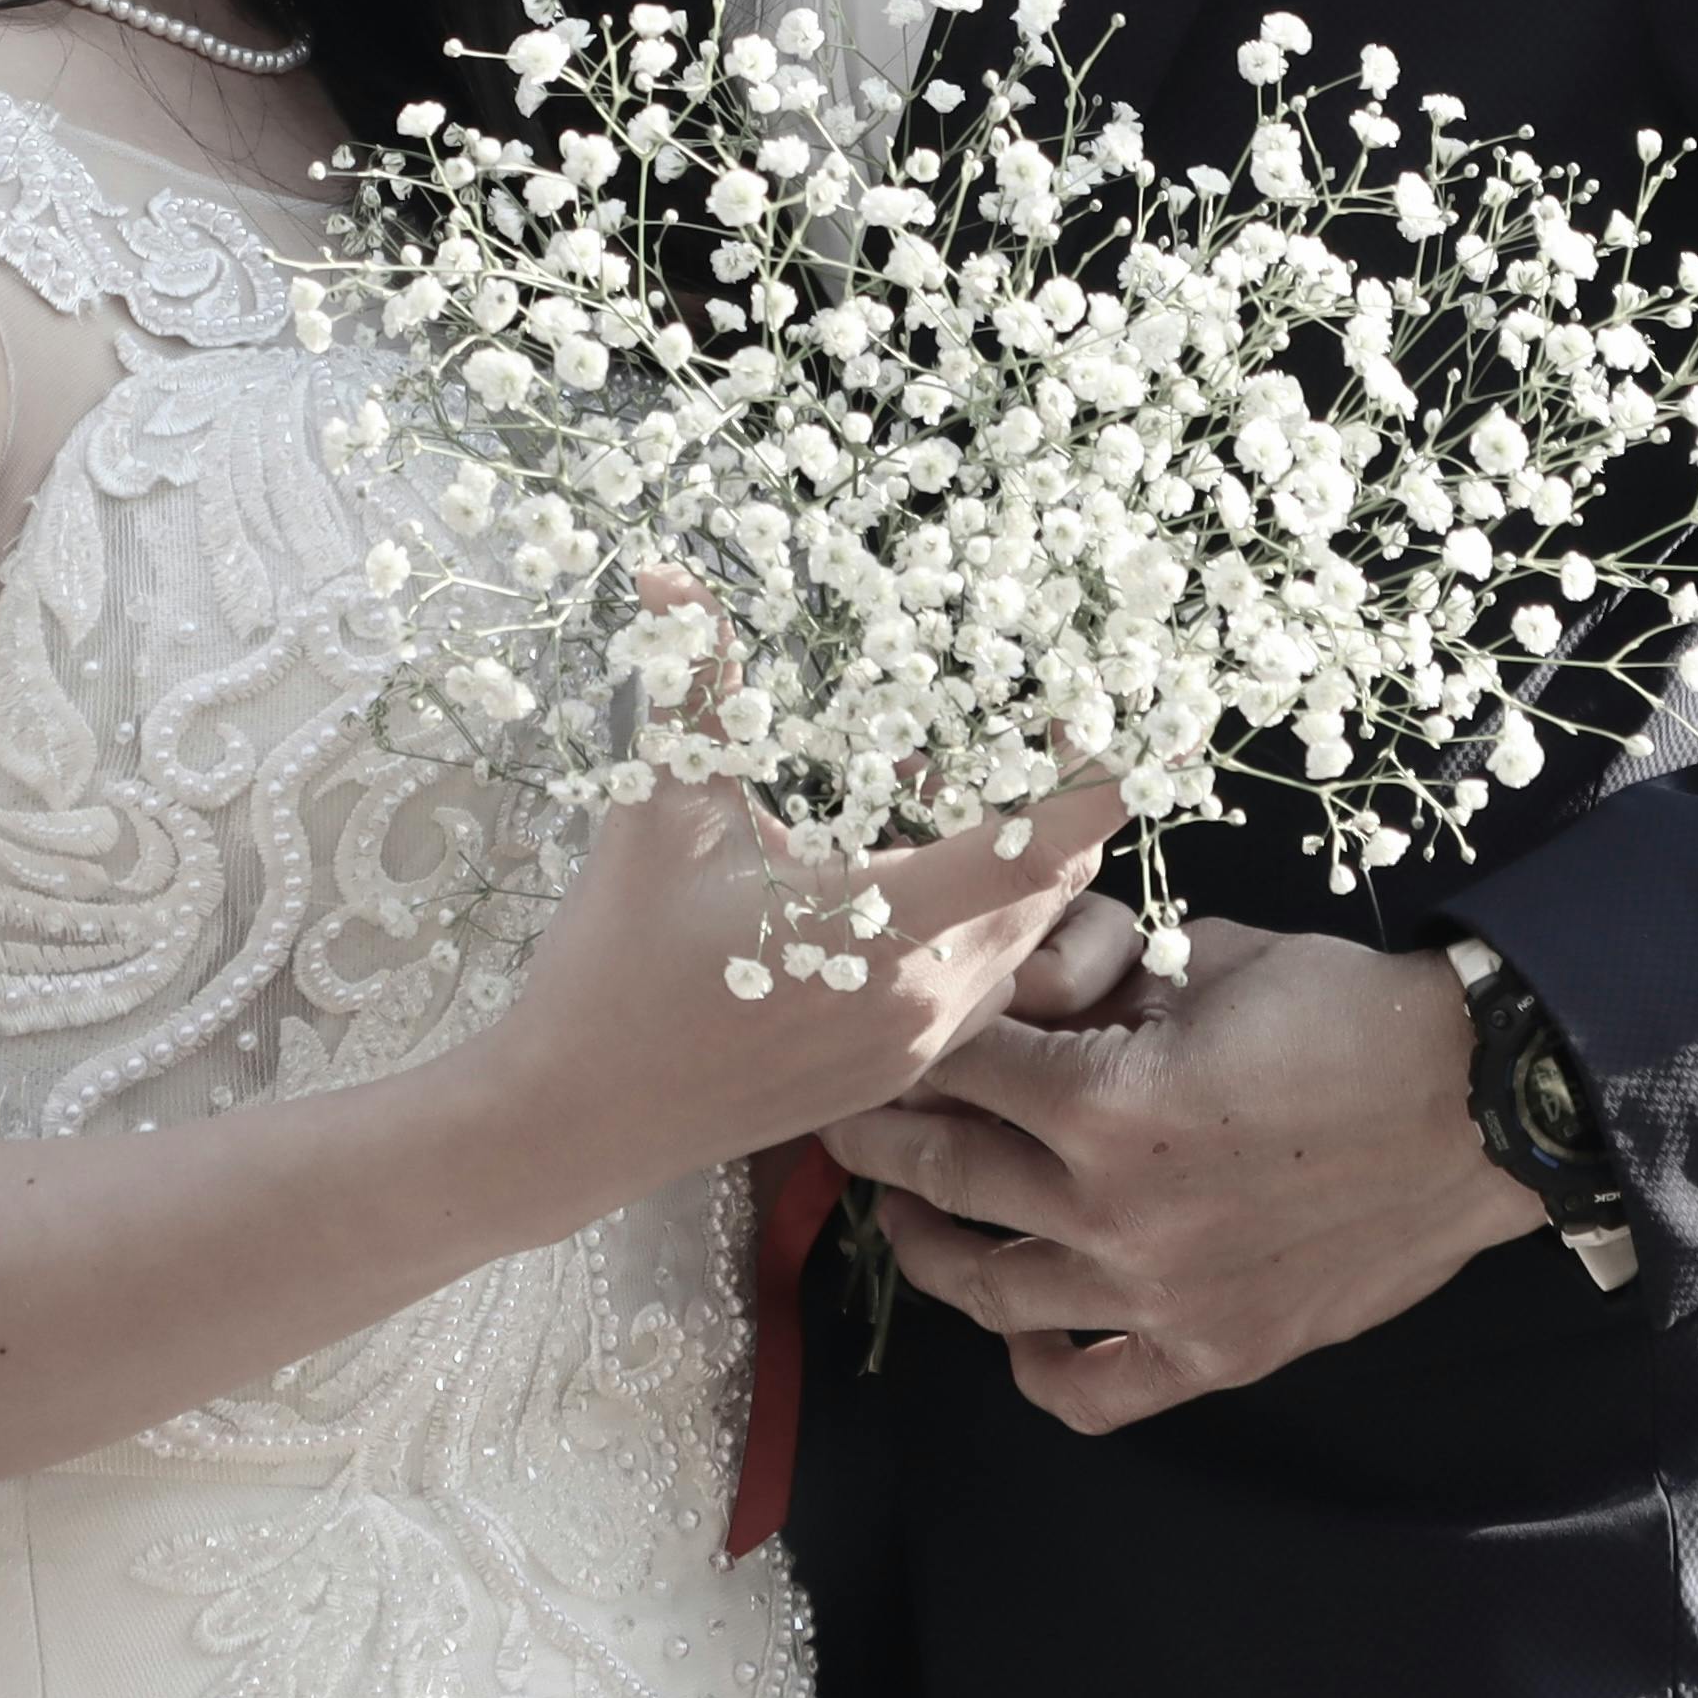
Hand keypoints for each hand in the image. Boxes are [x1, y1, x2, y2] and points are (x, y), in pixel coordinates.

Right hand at [477, 604, 1120, 1210]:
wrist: (574, 1119)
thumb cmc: (612, 967)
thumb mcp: (661, 809)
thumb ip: (695, 687)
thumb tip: (672, 577)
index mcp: (889, 931)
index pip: (1042, 848)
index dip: (1099, 775)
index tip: (1123, 711)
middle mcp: (928, 999)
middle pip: (1054, 885)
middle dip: (1042, 800)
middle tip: (996, 729)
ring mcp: (918, 1048)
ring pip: (1024, 938)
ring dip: (1005, 863)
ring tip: (914, 799)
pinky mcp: (896, 1074)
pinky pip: (982, 985)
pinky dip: (972, 922)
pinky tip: (886, 881)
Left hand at [816, 911, 1545, 1431]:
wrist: (1475, 1104)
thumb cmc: (1344, 1012)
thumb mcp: (1205, 956)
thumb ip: (1096, 974)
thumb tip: (1013, 984)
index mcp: (1106, 1102)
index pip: (954, 1068)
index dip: (903, 1044)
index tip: (870, 1036)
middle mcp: (1113, 1212)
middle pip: (944, 1174)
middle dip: (880, 1136)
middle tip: (850, 1117)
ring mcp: (1158, 1296)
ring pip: (989, 1289)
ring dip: (927, 1245)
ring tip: (909, 1210)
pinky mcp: (1211, 1353)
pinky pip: (1088, 1392)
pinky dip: (1035, 1366)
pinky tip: (1016, 1329)